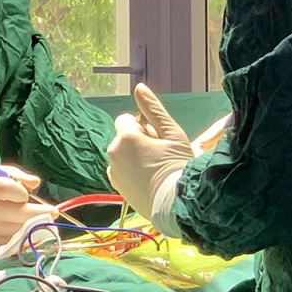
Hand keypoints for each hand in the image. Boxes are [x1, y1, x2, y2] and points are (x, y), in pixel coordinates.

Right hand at [0, 165, 55, 244]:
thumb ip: (13, 174)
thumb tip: (35, 184)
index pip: (9, 189)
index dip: (22, 192)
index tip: (28, 195)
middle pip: (19, 214)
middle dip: (40, 213)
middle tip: (53, 212)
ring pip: (17, 230)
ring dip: (33, 227)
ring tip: (41, 222)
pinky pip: (8, 243)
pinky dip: (19, 238)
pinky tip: (26, 233)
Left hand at [107, 84, 193, 222]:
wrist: (176, 204)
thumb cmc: (178, 166)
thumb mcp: (172, 133)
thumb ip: (153, 109)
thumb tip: (139, 87)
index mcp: (125, 138)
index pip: (126, 120)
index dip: (143, 127)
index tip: (158, 140)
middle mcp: (113, 153)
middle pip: (124, 137)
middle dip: (139, 141)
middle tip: (160, 154)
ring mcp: (113, 171)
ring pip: (123, 154)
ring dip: (134, 156)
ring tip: (156, 168)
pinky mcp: (116, 186)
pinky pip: (121, 170)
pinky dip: (131, 171)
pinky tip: (149, 179)